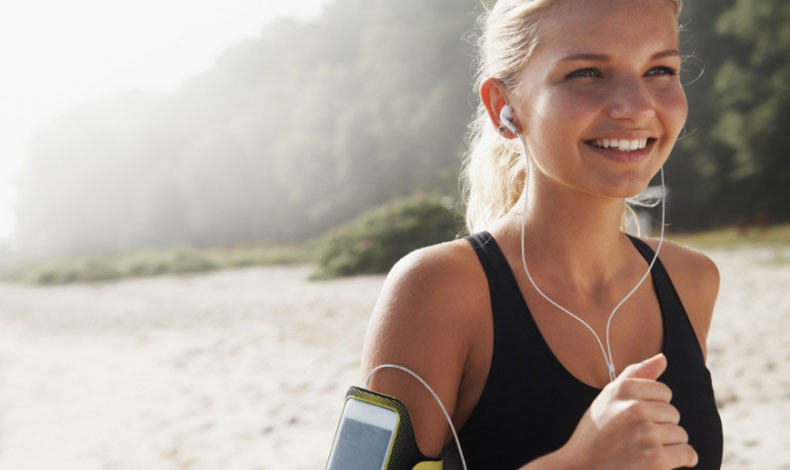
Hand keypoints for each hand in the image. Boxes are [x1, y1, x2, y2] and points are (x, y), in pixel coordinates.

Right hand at [560, 353, 697, 468]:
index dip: (653, 409)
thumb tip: (663, 358)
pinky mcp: (656, 459)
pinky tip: (662, 463)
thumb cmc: (596, 434)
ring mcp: (646, 433)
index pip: (664, 392)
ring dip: (668, 446)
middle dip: (661, 427)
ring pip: (681, 434)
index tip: (635, 421)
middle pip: (673, 414)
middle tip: (636, 440)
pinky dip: (681, 461)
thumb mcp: (608, 398)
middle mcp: (635, 407)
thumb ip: (636, 374)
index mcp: (623, 389)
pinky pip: (687, 453)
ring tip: (643, 452)